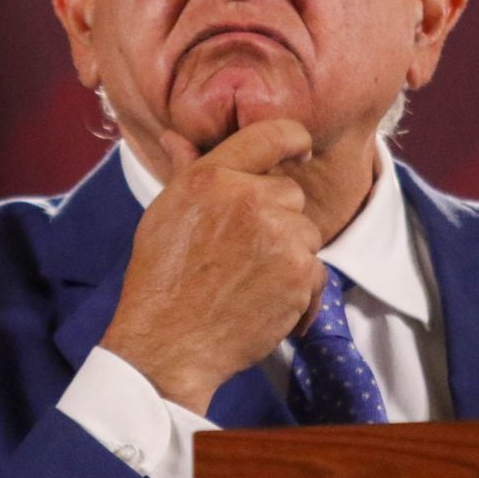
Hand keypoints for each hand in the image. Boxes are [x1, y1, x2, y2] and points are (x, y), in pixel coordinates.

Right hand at [100, 119, 325, 414]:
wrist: (168, 343)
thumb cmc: (161, 279)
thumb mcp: (165, 213)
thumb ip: (184, 170)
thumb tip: (175, 137)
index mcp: (213, 177)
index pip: (273, 134)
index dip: (295, 141)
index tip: (300, 152)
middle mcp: (249, 198)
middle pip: (291, 192)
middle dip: (277, 218)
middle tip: (243, 250)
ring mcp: (279, 236)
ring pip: (306, 233)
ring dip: (289, 254)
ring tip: (250, 280)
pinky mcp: (300, 273)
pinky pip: (317, 272)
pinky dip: (299, 291)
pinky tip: (266, 303)